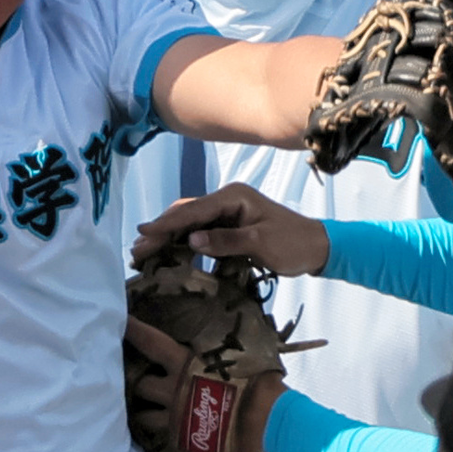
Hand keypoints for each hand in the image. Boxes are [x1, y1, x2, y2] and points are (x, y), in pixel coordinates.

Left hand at [126, 312, 280, 451]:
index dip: (133, 332)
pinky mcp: (181, 442)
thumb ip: (221, 355)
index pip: (151, 343)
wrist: (269, 422)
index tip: (120, 322)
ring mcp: (175, 418)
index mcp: (186, 364)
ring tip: (144, 410)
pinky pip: (160, 440)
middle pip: (139, 384)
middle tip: (138, 380)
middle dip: (138, 382)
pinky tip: (160, 434)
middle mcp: (173, 391)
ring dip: (143, 412)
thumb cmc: (260, 385)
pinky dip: (159, 435)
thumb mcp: (241, 359)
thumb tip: (225, 345)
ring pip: (143, 416)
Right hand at [134, 185, 329, 276]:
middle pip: (186, 214)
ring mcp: (227, 212)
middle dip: (161, 231)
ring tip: (143, 254)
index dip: (167, 223)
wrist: (316, 247)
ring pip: (189, 223)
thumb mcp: (260, 243)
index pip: (193, 210)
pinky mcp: (228, 226)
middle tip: (136, 250)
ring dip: (168, 238)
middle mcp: (227, 200)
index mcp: (233, 197)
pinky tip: (167, 254)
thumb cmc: (293, 243)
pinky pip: (200, 232)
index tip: (143, 233)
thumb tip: (191, 241)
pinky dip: (182, 243)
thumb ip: (225, 241)